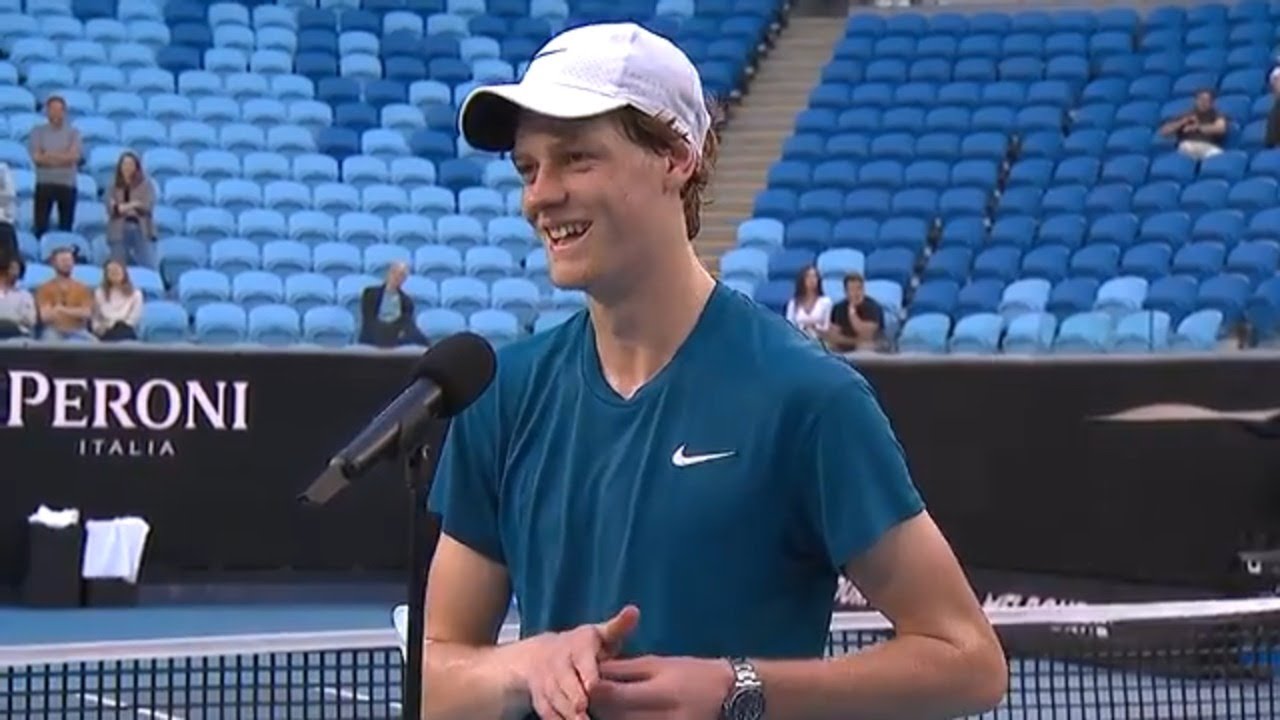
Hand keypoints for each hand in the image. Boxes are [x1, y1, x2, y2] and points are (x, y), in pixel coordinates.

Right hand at [515, 605, 640, 719]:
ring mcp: (546, 680)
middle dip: (573, 696)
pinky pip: (545, 710)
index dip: (586, 672)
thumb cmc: (582, 646)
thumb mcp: (599, 633)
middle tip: (584, 711)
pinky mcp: (540, 696)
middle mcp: (557, 661)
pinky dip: (556, 719)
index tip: (593, 685)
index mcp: (576, 644)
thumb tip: (635, 611)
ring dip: (565, 712)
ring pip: (554, 697)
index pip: (581, 659)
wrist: (539, 655)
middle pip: (564, 681)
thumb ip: (618, 626)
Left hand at [590, 656, 734, 719]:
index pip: (614, 696)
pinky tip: (629, 715)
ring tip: (610, 707)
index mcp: (662, 693)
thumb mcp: (660, 664)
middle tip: (590, 698)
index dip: (594, 691)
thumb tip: (592, 670)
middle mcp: (665, 719)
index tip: (586, 684)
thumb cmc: (693, 674)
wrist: (732, 697)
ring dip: (612, 718)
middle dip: (599, 708)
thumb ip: (625, 669)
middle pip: (615, 718)